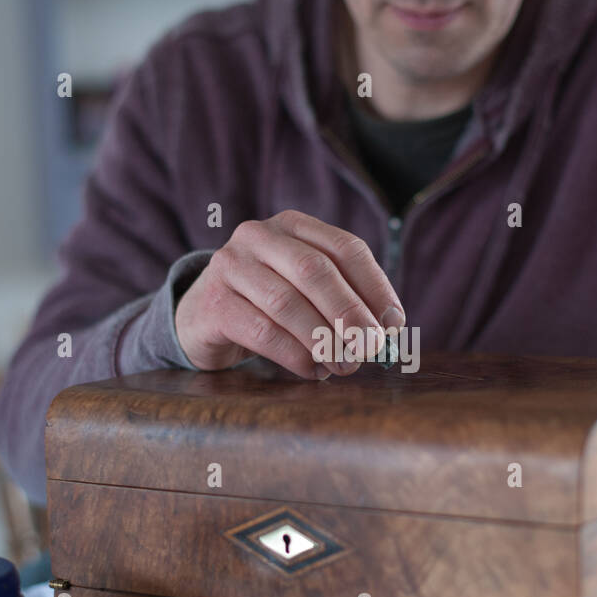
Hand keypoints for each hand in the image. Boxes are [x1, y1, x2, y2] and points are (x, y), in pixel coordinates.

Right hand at [175, 210, 405, 378]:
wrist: (202, 319)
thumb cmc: (267, 305)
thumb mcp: (306, 292)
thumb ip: (344, 301)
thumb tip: (389, 329)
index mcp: (293, 226)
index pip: (345, 247)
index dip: (375, 286)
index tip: (393, 324)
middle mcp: (258, 236)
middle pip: (315, 270)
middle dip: (349, 312)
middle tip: (371, 348)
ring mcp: (229, 266)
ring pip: (286, 302)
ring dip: (323, 340)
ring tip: (344, 366)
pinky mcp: (213, 303)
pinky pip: (261, 331)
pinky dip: (294, 355)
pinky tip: (313, 370)